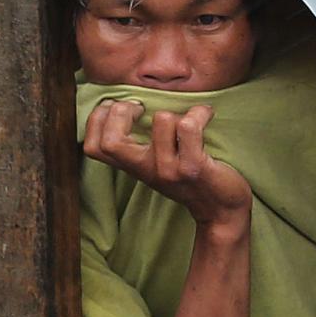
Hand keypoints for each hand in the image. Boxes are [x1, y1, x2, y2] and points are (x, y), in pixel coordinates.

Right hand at [83, 99, 252, 235]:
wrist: (222, 212)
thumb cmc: (191, 181)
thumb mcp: (157, 165)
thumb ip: (140, 145)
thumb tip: (125, 105)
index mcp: (133, 168)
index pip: (93, 147)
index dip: (96, 120)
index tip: (117, 107)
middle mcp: (146, 170)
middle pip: (110, 141)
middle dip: (120, 111)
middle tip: (140, 107)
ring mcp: (169, 170)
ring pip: (161, 121)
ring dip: (176, 110)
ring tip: (186, 116)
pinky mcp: (193, 168)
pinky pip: (189, 127)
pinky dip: (199, 114)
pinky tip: (205, 115)